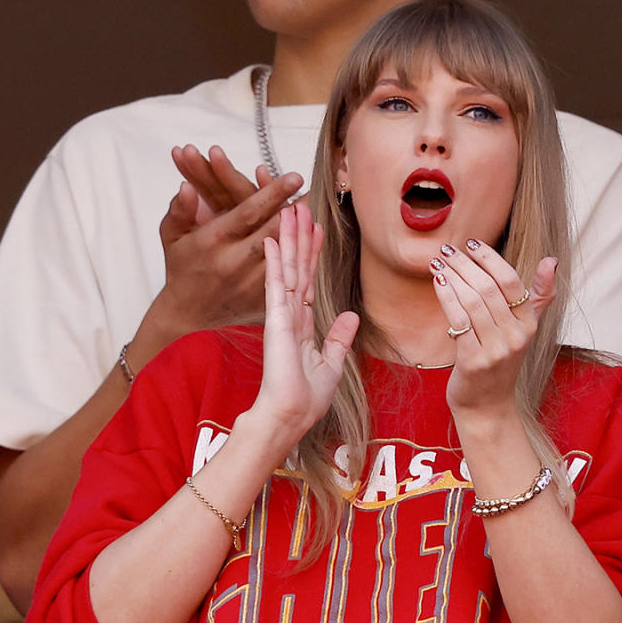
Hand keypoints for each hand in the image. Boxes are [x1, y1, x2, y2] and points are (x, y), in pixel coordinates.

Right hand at [130, 145, 304, 369]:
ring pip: (286, 255)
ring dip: (303, 234)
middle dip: (297, 212)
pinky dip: (303, 258)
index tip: (294, 177)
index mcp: (214, 241)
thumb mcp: (172, 236)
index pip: (249, 212)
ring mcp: (251, 283)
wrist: (186, 314)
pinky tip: (314, 242)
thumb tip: (187, 187)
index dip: (274, 193)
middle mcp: (235, 262)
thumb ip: (179, 209)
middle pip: (274, 232)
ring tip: (317, 214)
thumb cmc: (181, 267)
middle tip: (316, 192)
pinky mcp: (262, 299)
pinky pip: (288, 277)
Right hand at [251, 202, 358, 437]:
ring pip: (286, 269)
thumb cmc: (306, 399)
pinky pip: (276, 284)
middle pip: (297, 268)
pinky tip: (272, 238)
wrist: (291, 415)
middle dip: (299, 237)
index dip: (312, 255)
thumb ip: (338, 337)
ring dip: (287, 239)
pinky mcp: (276, 321)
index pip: (308, 282)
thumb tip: (350, 316)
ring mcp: (281, 316)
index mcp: (302, 326)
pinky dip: (275, 261)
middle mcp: (290, 316)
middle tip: (298, 207)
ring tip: (288, 211)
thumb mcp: (332, 364)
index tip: (315, 231)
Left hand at [430, 239, 557, 416]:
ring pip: (472, 302)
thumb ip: (539, 296)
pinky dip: (447, 298)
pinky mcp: (474, 361)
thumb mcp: (524, 330)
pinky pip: (459, 321)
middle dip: (464, 264)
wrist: (486, 406)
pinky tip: (438, 283)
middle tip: (447, 250)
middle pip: (488, 288)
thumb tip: (552, 260)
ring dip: (452, 277)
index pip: (511, 281)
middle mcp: (516, 336)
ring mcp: (496, 350)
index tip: (472, 244)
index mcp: (529, 324)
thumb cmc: (500, 363)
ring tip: (437, 263)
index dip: (490, 259)